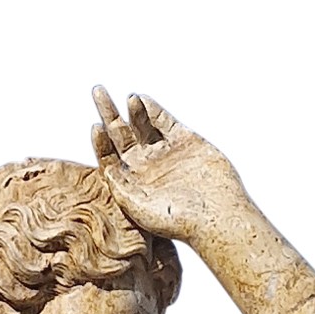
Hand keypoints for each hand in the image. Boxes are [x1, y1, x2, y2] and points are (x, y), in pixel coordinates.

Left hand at [89, 88, 246, 242]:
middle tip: (98, 91)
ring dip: (133, 110)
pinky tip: (143, 100)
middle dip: (109, 113)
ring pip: (142, 124)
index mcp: (132, 183)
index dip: (101, 142)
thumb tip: (106, 168)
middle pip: (120, 135)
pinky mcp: (185, 141)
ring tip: (129, 99)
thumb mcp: (142, 209)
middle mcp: (146, 166)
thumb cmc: (179, 222)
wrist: (218, 215)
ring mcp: (165, 152)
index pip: (109, 157)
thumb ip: (121, 189)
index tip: (97, 128)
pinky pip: (164, 121)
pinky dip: (153, 109)